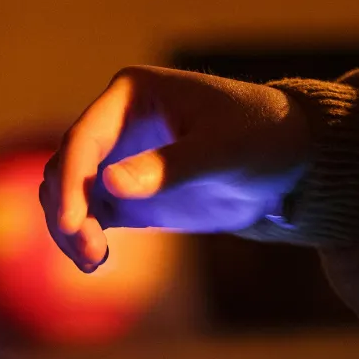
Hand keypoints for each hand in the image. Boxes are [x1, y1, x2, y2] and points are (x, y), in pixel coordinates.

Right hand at [39, 66, 309, 270]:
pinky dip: (85, 240)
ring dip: (71, 229)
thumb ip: (169, 166)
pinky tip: (94, 264)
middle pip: (68, 167)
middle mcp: (116, 124)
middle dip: (68, 209)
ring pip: (71, 195)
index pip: (84, 137)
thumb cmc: (262, 137)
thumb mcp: (222, 151)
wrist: (290, 162)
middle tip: (88, 251)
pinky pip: (92, 217)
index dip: (72, 181)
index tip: (73, 223)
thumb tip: (109, 184)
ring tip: (92, 262)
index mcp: (132, 94)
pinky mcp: (131, 196)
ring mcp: (121, 161)